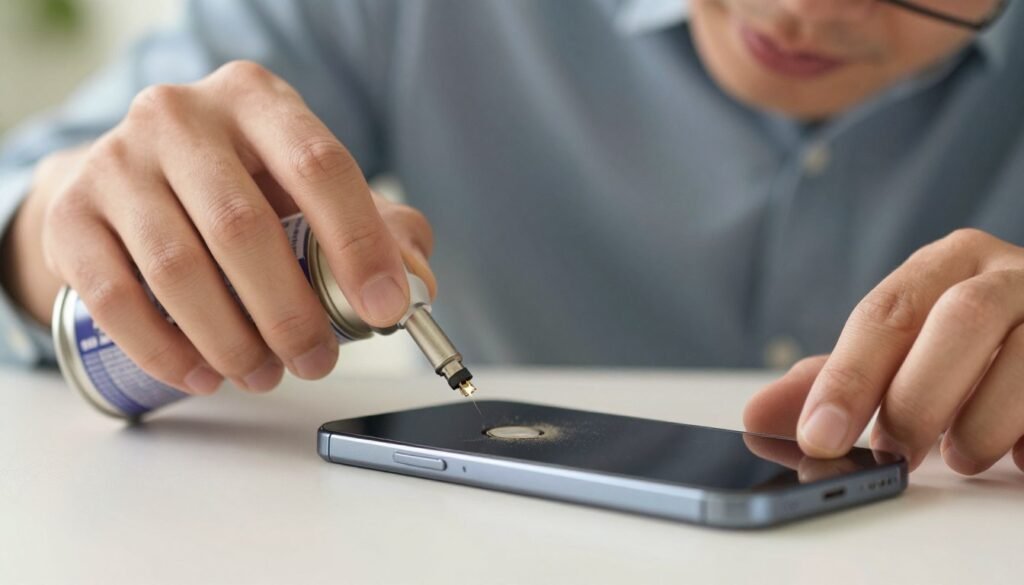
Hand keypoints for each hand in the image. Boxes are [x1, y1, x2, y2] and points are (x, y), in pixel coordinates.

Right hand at [1, 61, 435, 394]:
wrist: (134, 181)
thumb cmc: (239, 187)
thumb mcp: (308, 188)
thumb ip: (376, 226)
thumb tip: (416, 282)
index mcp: (257, 100)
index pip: (321, 166)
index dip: (359, 244)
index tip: (385, 310)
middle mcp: (181, 116)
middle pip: (244, 228)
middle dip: (291, 313)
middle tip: (316, 360)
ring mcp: (117, 161)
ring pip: (179, 270)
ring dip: (233, 340)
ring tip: (264, 375)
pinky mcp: (72, 214)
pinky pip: (116, 298)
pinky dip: (165, 350)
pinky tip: (204, 374)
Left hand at [744, 229, 1023, 475]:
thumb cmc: (965, 346)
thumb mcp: (898, 353)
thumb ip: (834, 381)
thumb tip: (758, 416)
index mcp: (948, 263)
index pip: (887, 312)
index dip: (849, 378)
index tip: (819, 436)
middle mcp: (1010, 274)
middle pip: (959, 322)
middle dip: (916, 400)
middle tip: (892, 454)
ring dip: (981, 426)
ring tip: (960, 454)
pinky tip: (1018, 453)